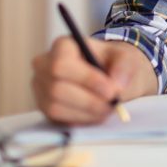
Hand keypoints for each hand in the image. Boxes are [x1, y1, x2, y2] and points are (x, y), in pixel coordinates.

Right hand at [31, 37, 157, 124]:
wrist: (109, 75)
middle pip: (56, 89)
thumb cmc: (114, 62)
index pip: (62, 65)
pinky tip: (97, 114)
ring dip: (86, 113)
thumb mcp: (126, 57)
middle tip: (112, 105)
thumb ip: (124, 67)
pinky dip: (80, 120)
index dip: (87, 80)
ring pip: (56, 107)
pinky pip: (57, 119)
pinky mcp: (44, 107)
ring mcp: (41, 88)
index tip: (111, 91)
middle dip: (88, 101)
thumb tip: (117, 85)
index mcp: (62, 46)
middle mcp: (44, 65)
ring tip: (108, 109)